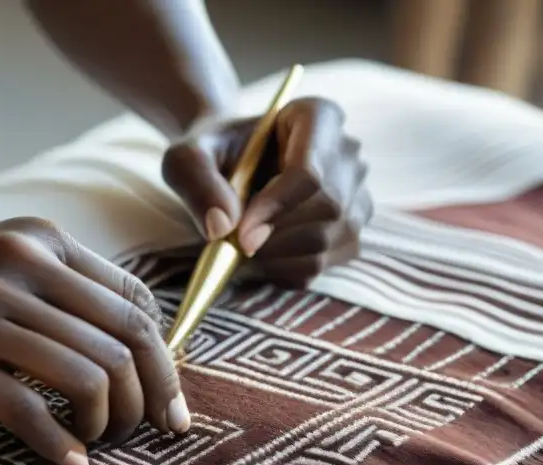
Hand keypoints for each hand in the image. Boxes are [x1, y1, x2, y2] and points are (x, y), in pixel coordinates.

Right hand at [0, 217, 188, 464]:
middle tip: (143, 432)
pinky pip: (33, 410)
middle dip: (147, 397)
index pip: (135, 301)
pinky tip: (69, 459)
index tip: (166, 402)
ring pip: (89, 376)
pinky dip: (62, 442)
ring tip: (98, 441)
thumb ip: (58, 290)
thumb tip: (134, 348)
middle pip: (123, 341)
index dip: (163, 358)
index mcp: (38, 242)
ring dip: (110, 422)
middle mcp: (17, 268)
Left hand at [162, 97, 373, 286]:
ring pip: (327, 241)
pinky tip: (260, 253)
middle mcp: (348, 153)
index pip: (310, 171)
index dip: (276, 209)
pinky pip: (322, 265)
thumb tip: (222, 227)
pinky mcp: (349, 233)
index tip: (239, 235)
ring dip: (275, 256)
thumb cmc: (211, 153)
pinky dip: (283, 270)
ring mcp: (356, 195)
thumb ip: (195, 180)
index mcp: (317, 116)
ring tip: (242, 242)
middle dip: (273, 236)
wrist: (230, 165)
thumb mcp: (186, 155)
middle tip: (232, 244)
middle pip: (326, 209)